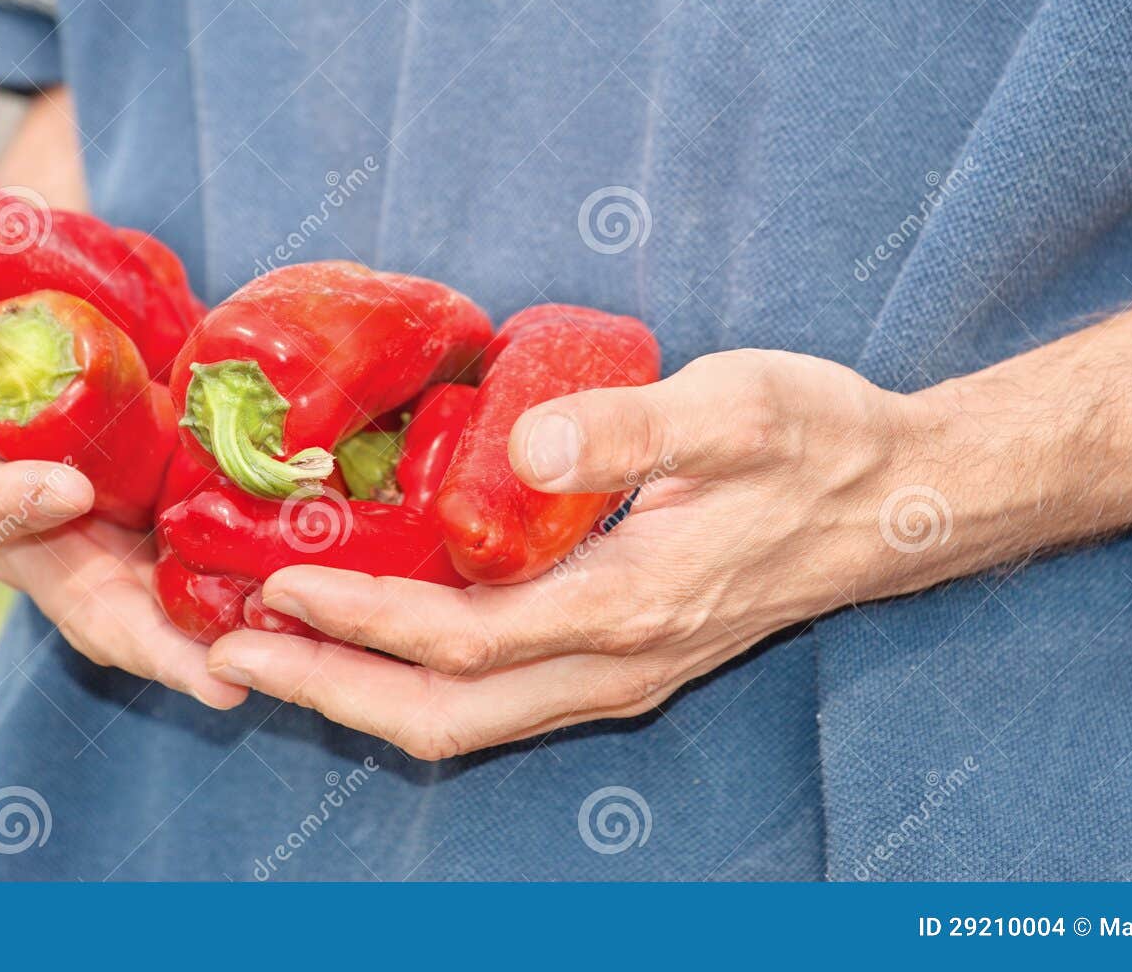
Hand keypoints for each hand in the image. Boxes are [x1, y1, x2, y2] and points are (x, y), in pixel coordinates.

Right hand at [0, 262, 246, 709]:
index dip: (8, 500)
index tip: (66, 490)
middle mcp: (8, 523)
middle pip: (69, 593)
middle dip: (137, 636)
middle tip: (210, 672)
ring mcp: (77, 538)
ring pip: (134, 606)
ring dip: (196, 643)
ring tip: (264, 670)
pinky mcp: (134, 530)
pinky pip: (178, 575)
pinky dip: (227, 600)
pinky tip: (292, 616)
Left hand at [203, 349, 953, 757]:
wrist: (896, 502)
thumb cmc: (817, 442)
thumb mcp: (737, 409)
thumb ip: (632, 430)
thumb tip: (523, 444)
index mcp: (631, 606)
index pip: (465, 638)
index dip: (361, 620)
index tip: (277, 583)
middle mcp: (617, 663)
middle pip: (448, 716)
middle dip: (333, 690)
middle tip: (235, 653)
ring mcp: (621, 672)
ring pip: (471, 721)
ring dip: (367, 697)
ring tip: (280, 654)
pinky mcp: (624, 656)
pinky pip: (500, 697)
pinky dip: (421, 681)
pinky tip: (380, 636)